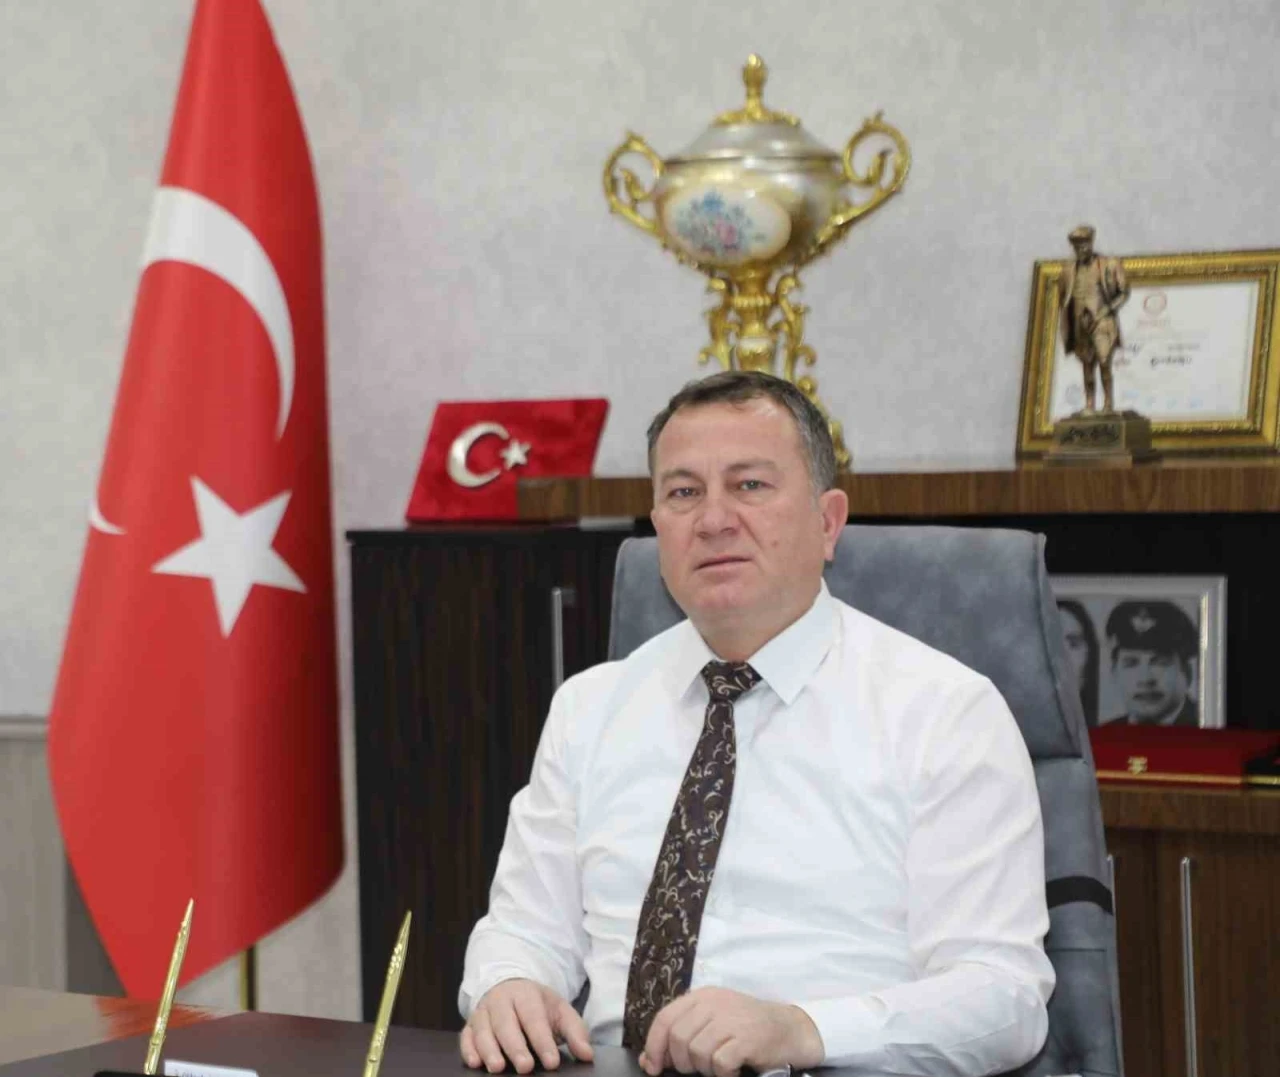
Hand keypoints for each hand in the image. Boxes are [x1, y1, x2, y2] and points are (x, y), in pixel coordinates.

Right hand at [460, 979, 594, 1073]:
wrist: (509, 988)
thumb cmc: (537, 1005)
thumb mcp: (559, 1011)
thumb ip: (575, 1032)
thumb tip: (587, 1054)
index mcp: (526, 994)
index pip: (534, 1018)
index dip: (543, 1041)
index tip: (552, 1062)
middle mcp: (501, 1001)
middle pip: (506, 1023)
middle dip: (515, 1046)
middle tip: (525, 1067)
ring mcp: (483, 1012)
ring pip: (483, 1030)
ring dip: (489, 1049)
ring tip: (497, 1068)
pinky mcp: (470, 1025)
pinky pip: (465, 1036)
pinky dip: (468, 1049)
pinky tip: (475, 1062)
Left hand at [639, 987, 823, 1076]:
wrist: (788, 1028)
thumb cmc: (745, 1027)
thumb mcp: (710, 1022)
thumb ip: (681, 1035)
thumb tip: (647, 1059)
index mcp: (701, 996)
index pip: (664, 1018)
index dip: (653, 1046)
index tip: (653, 1066)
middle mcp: (714, 1003)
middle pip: (678, 1038)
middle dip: (681, 1062)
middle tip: (697, 1068)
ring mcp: (731, 1019)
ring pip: (697, 1052)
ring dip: (704, 1068)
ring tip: (719, 1066)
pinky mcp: (747, 1038)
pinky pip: (720, 1062)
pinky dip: (723, 1073)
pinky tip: (734, 1069)